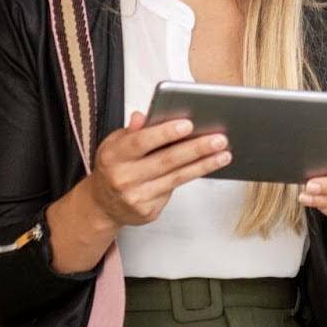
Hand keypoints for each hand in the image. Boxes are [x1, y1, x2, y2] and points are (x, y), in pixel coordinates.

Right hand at [86, 111, 231, 226]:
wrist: (102, 205)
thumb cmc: (114, 167)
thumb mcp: (115, 145)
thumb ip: (132, 131)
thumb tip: (144, 115)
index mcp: (113, 156)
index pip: (141, 141)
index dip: (165, 132)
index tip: (188, 124)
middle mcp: (123, 177)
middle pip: (166, 160)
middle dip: (196, 148)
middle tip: (219, 139)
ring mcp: (136, 197)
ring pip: (176, 177)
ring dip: (204, 164)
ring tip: (224, 154)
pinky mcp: (148, 211)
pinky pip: (174, 190)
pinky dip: (193, 176)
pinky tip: (209, 166)